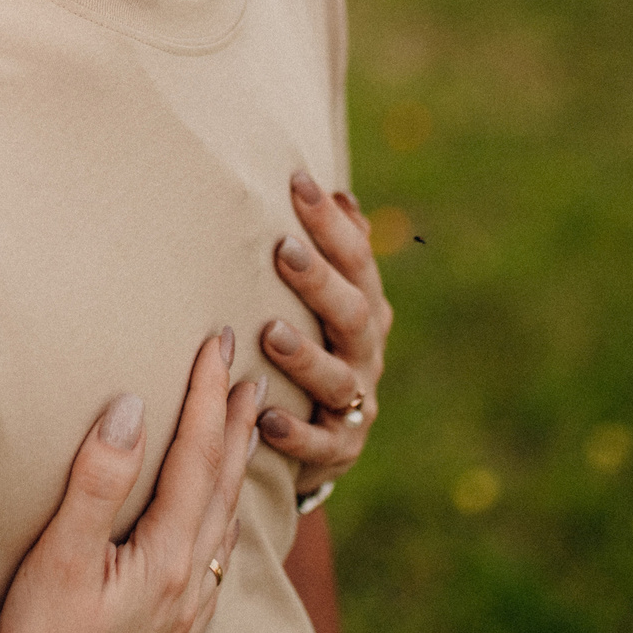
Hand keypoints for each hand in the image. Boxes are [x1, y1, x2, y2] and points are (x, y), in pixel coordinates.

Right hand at [0, 330, 262, 632]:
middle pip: (223, 485)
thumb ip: (97, 481)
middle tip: (247, 367)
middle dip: (234, 421)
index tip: (217, 340)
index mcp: (166, 557)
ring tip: (245, 425)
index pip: (194, 456)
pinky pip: (217, 557)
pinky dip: (223, 516)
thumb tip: (133, 406)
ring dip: (235, 467)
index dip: (206, 394)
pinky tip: (217, 515)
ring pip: (226, 523)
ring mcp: (190, 613)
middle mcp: (192, 583)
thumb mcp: (58, 560)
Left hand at [255, 172, 391, 493]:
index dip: (331, 223)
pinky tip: (266, 417)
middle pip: (353, 313)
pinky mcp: (339, 450)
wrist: (321, 440)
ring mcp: (357, 403)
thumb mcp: (324, 302)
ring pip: (338, 379)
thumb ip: (332, 253)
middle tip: (284, 250)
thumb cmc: (312, 347)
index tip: (298, 182)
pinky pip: (322, 445)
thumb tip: (338, 194)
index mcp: (365, 308)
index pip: (356, 259)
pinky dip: (296, 433)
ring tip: (270, 334)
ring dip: (305, 356)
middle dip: (320, 282)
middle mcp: (366, 352)